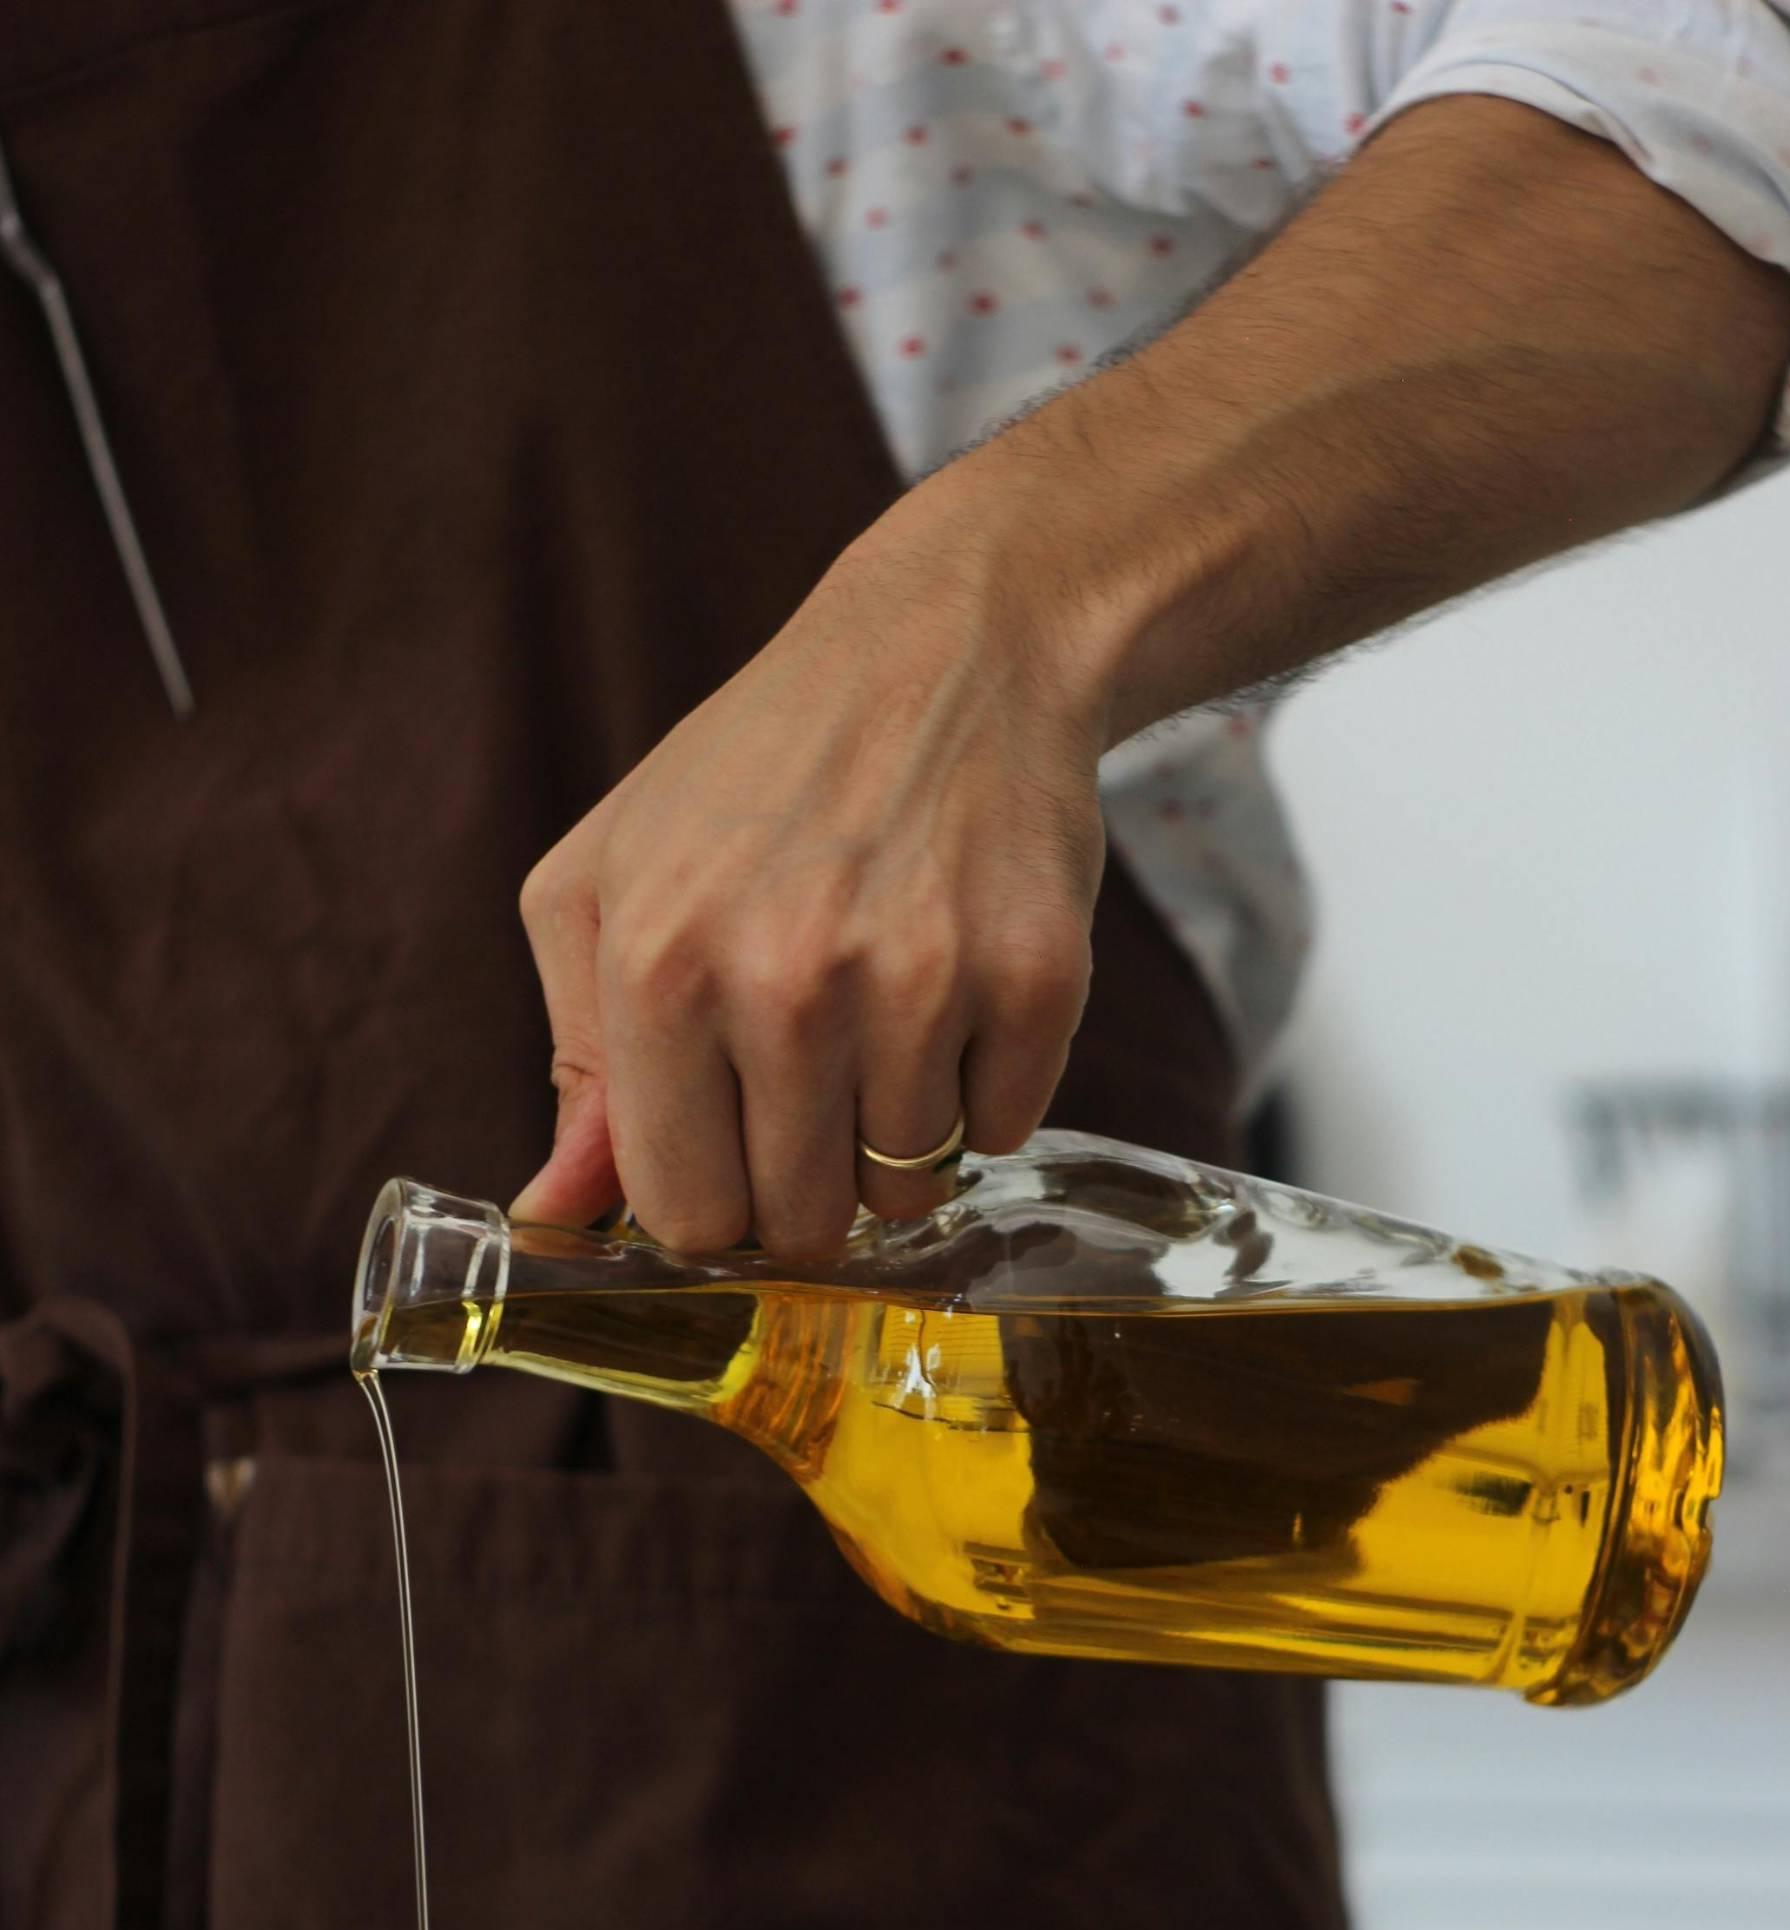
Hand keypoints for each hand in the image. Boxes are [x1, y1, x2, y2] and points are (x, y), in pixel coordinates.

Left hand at [510, 518, 1104, 1258]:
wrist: (946, 649)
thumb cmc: (753, 778)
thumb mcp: (608, 885)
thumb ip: (582, 1064)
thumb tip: (556, 1216)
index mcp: (659, 965)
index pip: (686, 1211)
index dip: (713, 1200)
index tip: (732, 1150)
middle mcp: (787, 982)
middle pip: (800, 1221)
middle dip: (807, 1182)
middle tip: (816, 1081)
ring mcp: (920, 983)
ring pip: (906, 1190)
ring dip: (898, 1132)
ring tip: (887, 1010)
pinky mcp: (1035, 980)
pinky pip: (1004, 1132)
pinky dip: (985, 1087)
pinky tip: (959, 987)